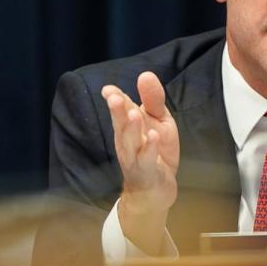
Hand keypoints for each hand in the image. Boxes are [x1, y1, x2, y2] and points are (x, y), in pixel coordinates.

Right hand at [102, 72, 178, 254]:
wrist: (155, 191)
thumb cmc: (154, 152)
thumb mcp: (158, 121)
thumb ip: (152, 99)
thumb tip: (145, 74)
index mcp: (128, 126)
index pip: (119, 110)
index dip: (114, 99)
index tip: (108, 90)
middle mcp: (126, 142)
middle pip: (120, 125)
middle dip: (117, 112)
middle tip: (114, 98)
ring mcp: (135, 159)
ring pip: (130, 143)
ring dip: (132, 129)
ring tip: (134, 115)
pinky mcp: (147, 173)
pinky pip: (146, 161)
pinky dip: (150, 149)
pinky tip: (154, 137)